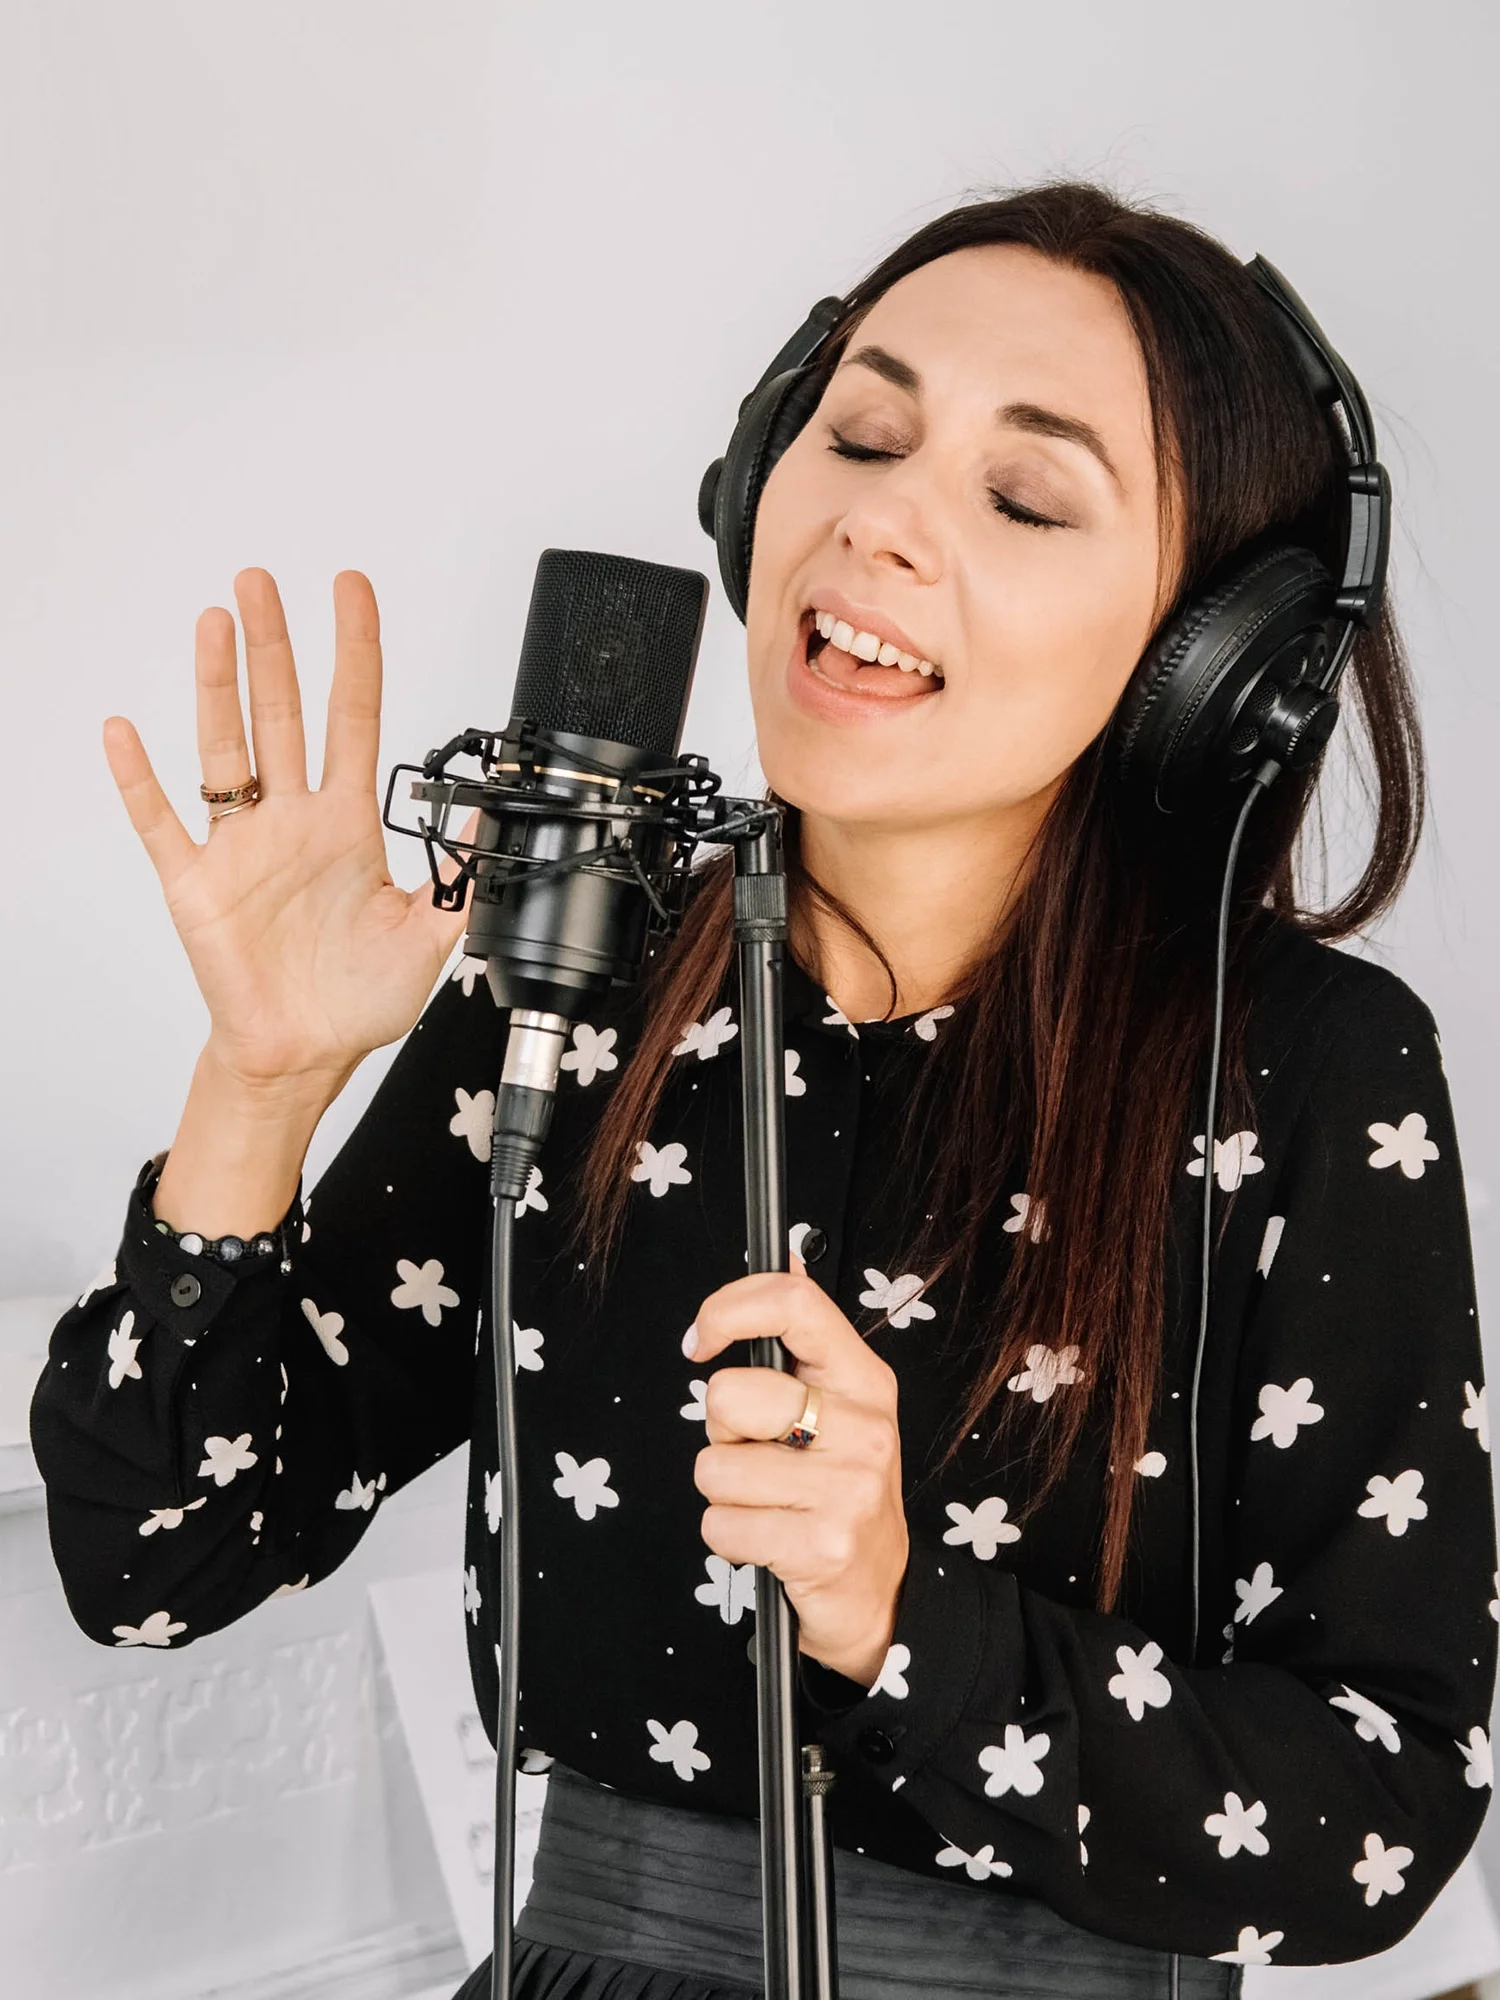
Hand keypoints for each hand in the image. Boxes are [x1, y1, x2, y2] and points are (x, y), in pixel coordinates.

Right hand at [103, 569, 477, 1094]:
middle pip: (282, 712)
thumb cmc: (357, 999)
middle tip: (262, 579)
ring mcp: (243, 847)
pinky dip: (139, 779)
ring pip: (226, 748)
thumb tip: (487, 814)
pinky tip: (124, 732)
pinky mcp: (198, 884)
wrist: (306, 1056)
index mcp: (348, 824)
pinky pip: (162, 822)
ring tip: (214, 623)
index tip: (352, 592)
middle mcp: (293, 821)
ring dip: (216, 685)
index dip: (356, 652)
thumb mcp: (432, 935)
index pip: (353, 715)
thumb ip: (458, 873)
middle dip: (275, 644)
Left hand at [687, 1266, 908, 1685]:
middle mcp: (863, 1427)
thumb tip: (789, 1262)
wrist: (878, 1593)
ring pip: (713, 1466)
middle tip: (758, 1454)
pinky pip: (719, 1525)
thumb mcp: (840, 1409)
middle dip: (720, 1430)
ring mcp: (847, 1488)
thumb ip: (803, 1343)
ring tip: (769, 1502)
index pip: (793, 1303)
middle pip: (728, 1394)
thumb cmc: (840, 1490)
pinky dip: (728, 1538)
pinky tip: (768, 1539)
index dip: (727, 1309)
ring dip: (724, 1493)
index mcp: (864, 1379)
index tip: (699, 1340)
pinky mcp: (820, 1546)